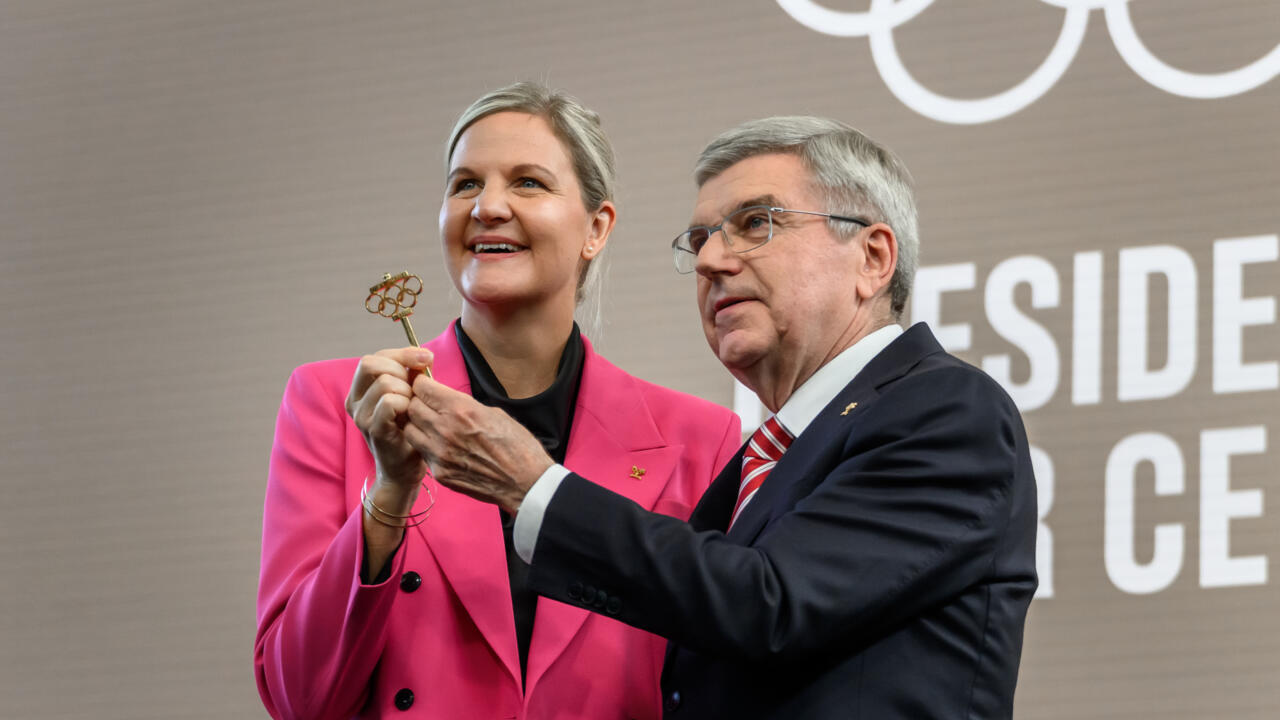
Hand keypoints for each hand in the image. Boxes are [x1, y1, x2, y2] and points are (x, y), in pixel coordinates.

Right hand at [345, 347, 434, 490]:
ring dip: (407, 390)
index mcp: (360, 390)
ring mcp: (361, 416)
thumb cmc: (409, 429)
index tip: (426, 359)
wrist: (404, 468)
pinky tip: (411, 415)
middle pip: (370, 364)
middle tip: (416, 387)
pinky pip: (389, 403)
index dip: (401, 354)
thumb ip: (413, 375)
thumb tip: (424, 355)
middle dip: (400, 369)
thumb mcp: (409, 396)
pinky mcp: (373, 430)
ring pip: (385, 383)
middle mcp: (354, 401)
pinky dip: (406, 404)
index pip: (374, 358)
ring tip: (413, 406)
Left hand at [405, 374, 552, 514]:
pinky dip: (427, 447)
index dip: (422, 384)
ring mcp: (440, 453)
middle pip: (411, 408)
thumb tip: (449, 402)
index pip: (422, 388)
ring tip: (431, 426)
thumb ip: (466, 406)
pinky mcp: (440, 473)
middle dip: (417, 403)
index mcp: (461, 409)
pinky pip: (422, 453)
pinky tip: (442, 447)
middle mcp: (445, 429)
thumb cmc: (518, 445)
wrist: (526, 482)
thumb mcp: (495, 413)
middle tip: (428, 405)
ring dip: (417, 425)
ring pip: (410, 431)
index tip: (425, 385)